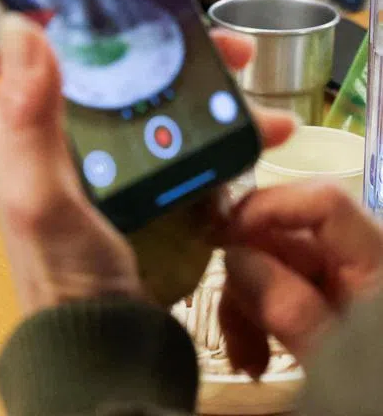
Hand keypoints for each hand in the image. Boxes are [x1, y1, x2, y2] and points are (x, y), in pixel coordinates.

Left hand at [0, 13, 296, 314]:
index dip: (114, 27)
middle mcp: (53, 138)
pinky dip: (215, 138)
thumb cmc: (63, 268)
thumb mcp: (39, 195)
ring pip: (152, 107)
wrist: (101, 343)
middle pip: (117, 75)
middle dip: (179, 60)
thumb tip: (24, 26)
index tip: (171, 13)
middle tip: (240, 55)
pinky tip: (256, 142)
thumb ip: (28, 116)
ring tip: (268, 115)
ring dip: (211, 101)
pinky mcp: (133, 191)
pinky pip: (174, 146)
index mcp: (18, 127)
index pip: (63, 54)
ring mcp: (96, 165)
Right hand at [218, 183, 382, 377]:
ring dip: (243, 308)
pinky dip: (255, 320)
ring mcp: (334, 281)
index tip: (219, 239)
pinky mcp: (318, 302)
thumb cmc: (370, 386)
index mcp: (372, 258)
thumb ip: (290, 305)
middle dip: (244, 278)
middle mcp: (350, 258)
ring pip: (267, 267)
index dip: (267, 209)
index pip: (320, 201)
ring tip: (244, 358)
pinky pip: (275, 293)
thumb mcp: (334, 354)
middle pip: (282, 238)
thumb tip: (233, 256)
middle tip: (227, 323)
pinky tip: (253, 357)